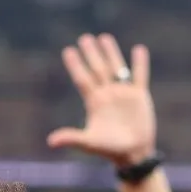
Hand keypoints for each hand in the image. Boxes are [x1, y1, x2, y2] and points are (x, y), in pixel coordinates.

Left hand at [47, 34, 155, 166]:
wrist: (133, 153)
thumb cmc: (110, 149)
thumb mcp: (89, 143)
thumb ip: (71, 138)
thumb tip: (50, 141)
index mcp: (94, 102)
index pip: (82, 79)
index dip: (75, 65)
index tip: (67, 50)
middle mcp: (107, 94)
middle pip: (97, 69)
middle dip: (91, 54)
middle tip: (84, 38)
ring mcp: (123, 94)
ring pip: (116, 68)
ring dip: (111, 53)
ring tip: (104, 37)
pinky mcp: (139, 96)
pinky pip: (140, 76)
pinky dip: (140, 63)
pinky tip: (138, 49)